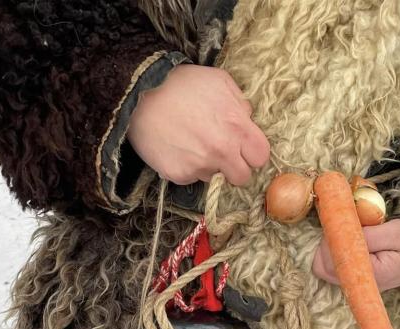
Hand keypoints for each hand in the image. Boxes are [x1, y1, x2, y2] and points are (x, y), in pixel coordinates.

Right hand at [127, 64, 270, 185]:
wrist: (138, 93)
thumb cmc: (180, 83)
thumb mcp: (218, 81)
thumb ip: (239, 102)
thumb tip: (247, 117)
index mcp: (237, 128)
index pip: (261, 157)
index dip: (253, 153)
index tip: (243, 149)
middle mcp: (222, 151)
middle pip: (243, 177)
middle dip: (235, 167)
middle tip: (221, 154)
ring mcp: (200, 166)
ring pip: (215, 178)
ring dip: (208, 165)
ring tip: (191, 142)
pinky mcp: (179, 175)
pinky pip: (191, 178)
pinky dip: (186, 166)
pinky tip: (177, 148)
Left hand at [312, 218, 399, 291]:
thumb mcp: (397, 233)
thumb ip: (368, 236)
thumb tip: (341, 235)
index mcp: (370, 276)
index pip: (328, 264)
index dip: (328, 240)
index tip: (341, 221)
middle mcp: (362, 284)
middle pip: (322, 267)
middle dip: (327, 243)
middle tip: (345, 223)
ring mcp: (360, 282)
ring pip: (327, 266)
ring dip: (334, 244)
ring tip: (353, 228)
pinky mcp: (361, 276)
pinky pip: (340, 263)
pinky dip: (341, 248)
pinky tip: (356, 236)